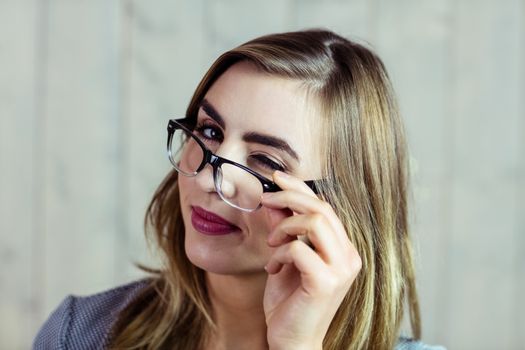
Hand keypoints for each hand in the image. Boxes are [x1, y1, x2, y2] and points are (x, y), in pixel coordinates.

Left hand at [261, 171, 361, 349]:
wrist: (292, 342)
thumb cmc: (289, 303)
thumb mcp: (283, 258)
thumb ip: (283, 230)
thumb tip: (274, 202)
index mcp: (342, 249)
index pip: (325, 207)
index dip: (300, 188)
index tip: (277, 178)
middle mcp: (348, 257)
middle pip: (321, 208)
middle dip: (289, 197)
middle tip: (266, 199)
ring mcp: (340, 270)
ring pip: (314, 222)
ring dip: (285, 226)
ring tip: (272, 243)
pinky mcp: (326, 282)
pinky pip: (298, 249)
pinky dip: (279, 253)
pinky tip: (273, 268)